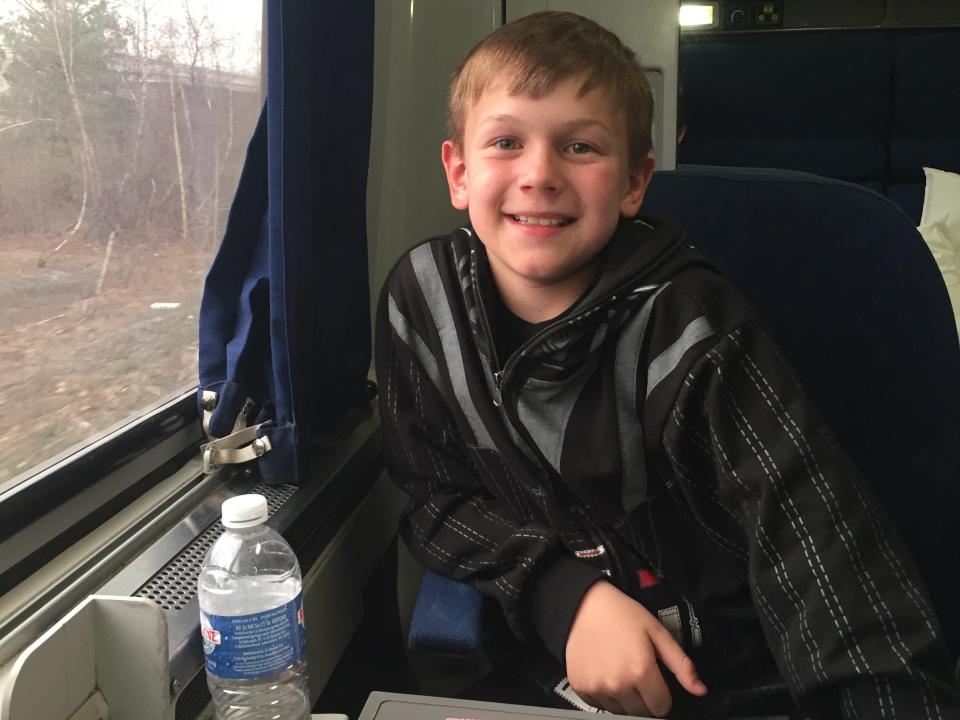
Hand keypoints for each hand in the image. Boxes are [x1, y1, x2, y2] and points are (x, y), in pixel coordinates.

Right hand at [564, 580, 707, 716]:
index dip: (662, 695)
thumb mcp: (657, 632)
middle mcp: (618, 684)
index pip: (661, 707)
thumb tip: (700, 689)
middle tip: (637, 672)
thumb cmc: (621, 614)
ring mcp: (597, 688)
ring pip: (620, 711)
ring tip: (620, 671)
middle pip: (641, 712)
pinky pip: (599, 705)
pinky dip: (605, 694)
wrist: (583, 604)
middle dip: (644, 697)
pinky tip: (605, 672)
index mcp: (640, 671)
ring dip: (624, 698)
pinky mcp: (580, 687)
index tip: (655, 680)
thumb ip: (681, 664)